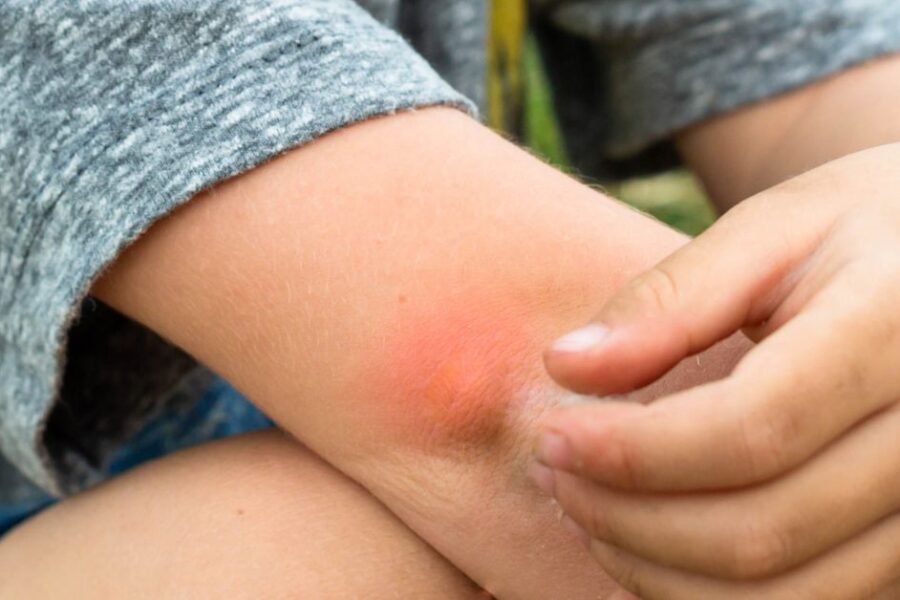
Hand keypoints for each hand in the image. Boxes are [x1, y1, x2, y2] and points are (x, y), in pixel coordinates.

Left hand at [534, 143, 899, 598]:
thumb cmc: (857, 232)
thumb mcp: (772, 228)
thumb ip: (671, 297)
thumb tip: (565, 366)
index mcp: (895, 331)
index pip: (752, 428)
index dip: (633, 450)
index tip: (552, 435)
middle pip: (763, 527)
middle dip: (628, 515)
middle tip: (553, 474)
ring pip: (786, 592)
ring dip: (659, 571)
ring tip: (586, 512)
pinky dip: (708, 598)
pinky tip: (643, 554)